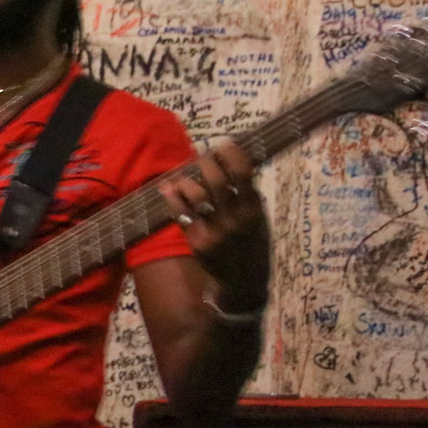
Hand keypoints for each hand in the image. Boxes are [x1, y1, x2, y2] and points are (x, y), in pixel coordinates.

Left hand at [160, 137, 270, 309]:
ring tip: (184, 177)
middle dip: (207, 164)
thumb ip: (249, 197)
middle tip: (202, 158)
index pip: (244, 174)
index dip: (233, 155)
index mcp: (254, 210)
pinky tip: (168, 188)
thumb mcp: (260, 221)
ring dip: (187, 181)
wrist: (244, 282)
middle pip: (217, 181)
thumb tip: (234, 166)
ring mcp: (215, 230)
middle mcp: (235, 219)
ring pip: (197, 196)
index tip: (225, 144)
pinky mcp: (197, 241)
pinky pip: (181, 215)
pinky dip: (173, 198)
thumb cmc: (252, 246)